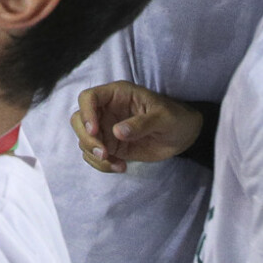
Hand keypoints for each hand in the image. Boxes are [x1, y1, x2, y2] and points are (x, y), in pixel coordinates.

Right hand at [70, 81, 199, 172]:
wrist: (183, 135)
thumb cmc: (175, 117)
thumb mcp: (163, 118)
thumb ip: (141, 124)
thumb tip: (117, 132)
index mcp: (117, 95)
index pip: (89, 97)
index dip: (86, 113)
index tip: (94, 132)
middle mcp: (107, 110)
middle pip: (79, 120)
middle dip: (87, 139)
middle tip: (104, 154)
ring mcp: (107, 129)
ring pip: (84, 140)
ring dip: (95, 156)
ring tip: (117, 165)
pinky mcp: (111, 146)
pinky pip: (95, 156)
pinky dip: (102, 165)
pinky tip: (120, 167)